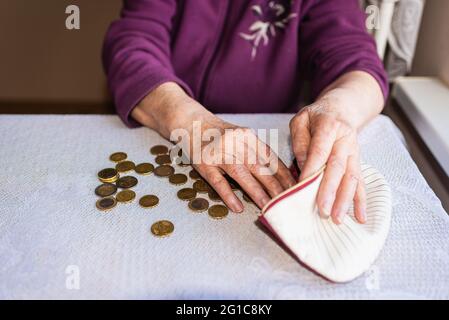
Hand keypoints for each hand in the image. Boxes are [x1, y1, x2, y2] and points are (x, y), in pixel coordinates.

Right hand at [178, 116, 295, 211]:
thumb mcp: (241, 137)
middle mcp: (235, 142)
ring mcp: (218, 153)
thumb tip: (280, 175)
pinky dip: (228, 195)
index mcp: (248, 136)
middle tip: (288, 203)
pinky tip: (237, 207)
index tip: (296, 190)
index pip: (271, 158)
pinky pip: (217, 181)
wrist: (191, 122)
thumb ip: (257, 153)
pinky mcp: (203, 163)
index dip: (285, 175)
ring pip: (241, 174)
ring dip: (257, 193)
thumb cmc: (220, 134)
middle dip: (276, 187)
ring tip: (268, 207)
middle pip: (259, 167)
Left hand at [290, 99, 365, 223]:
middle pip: (338, 167)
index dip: (312, 169)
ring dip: (345, 200)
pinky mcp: (357, 162)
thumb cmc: (317, 115)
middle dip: (330, 190)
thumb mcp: (301, 119)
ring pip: (352, 177)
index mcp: (329, 126)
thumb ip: (300, 141)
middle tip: (322, 210)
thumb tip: (303, 167)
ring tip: (338, 219)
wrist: (343, 107)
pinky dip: (361, 200)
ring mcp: (354, 152)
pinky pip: (361, 182)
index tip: (302, 187)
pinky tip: (360, 217)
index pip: (319, 151)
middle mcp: (345, 140)